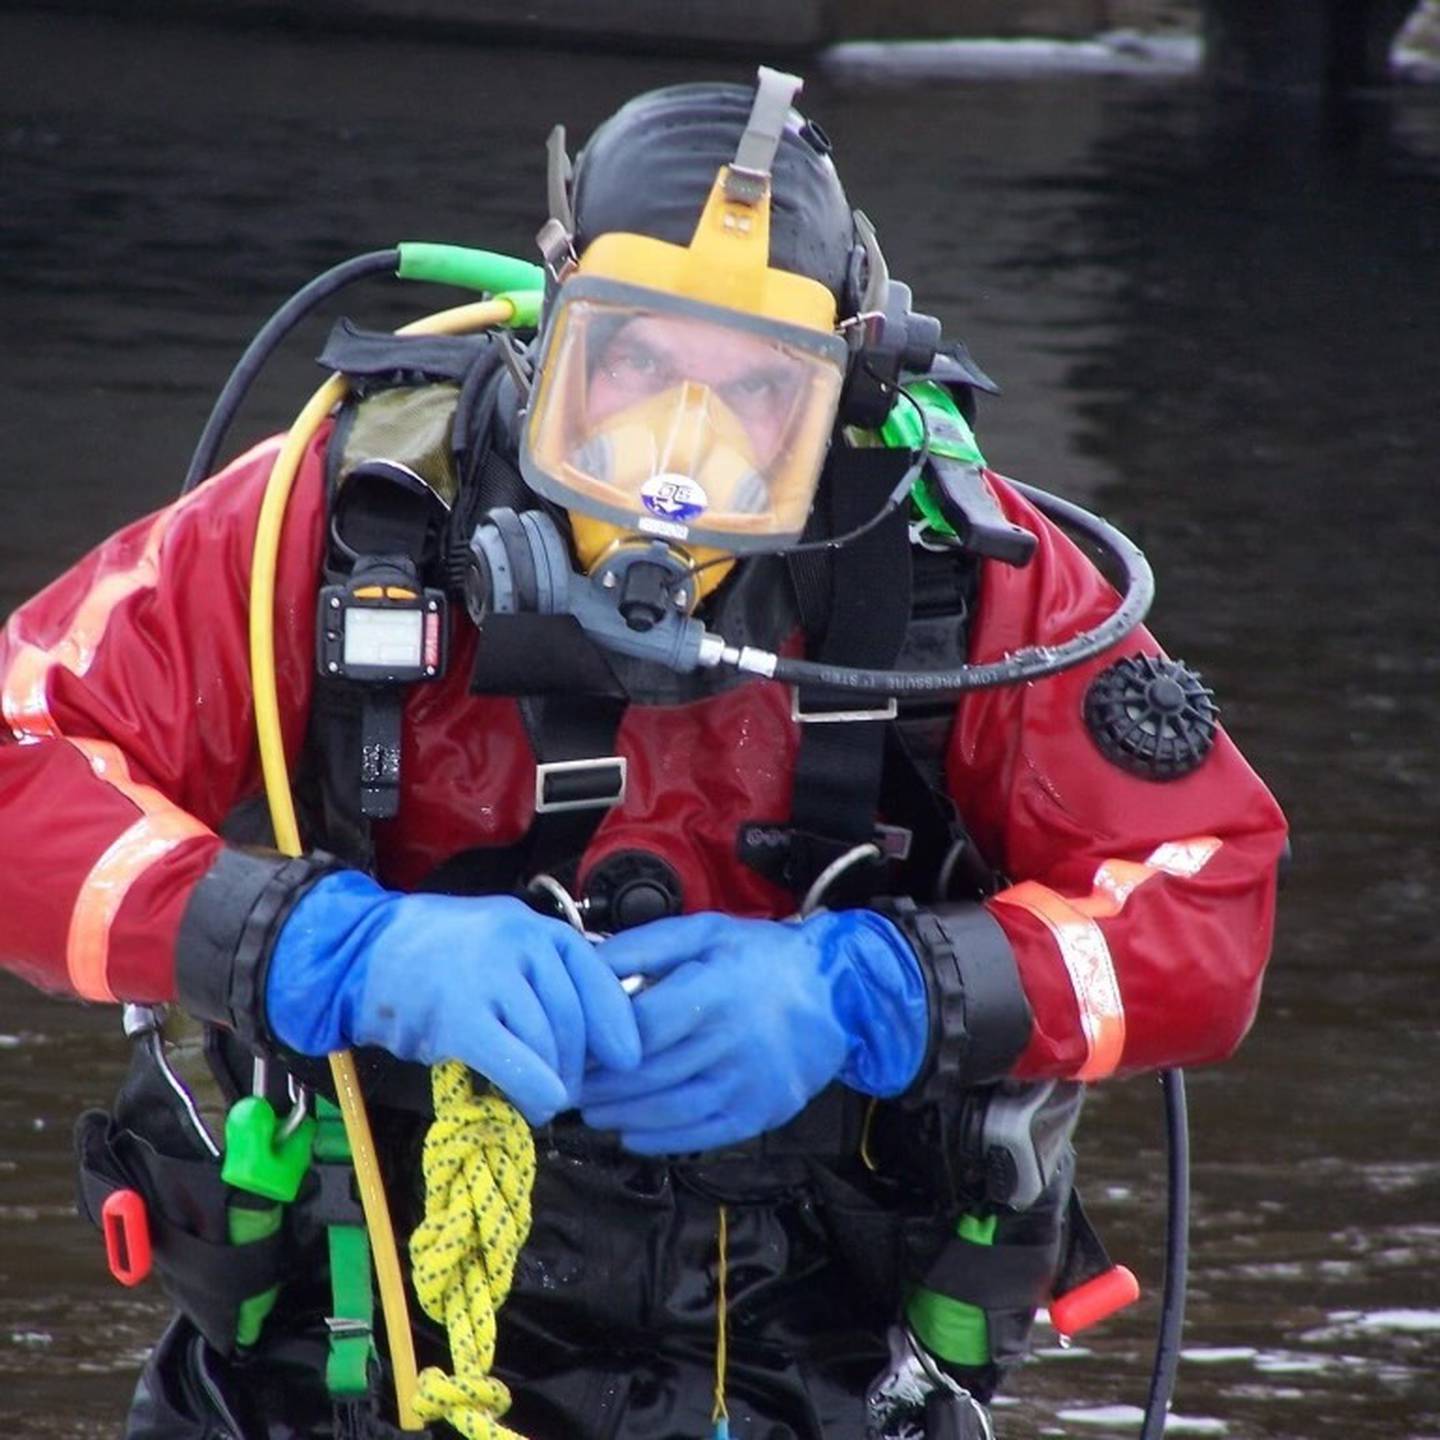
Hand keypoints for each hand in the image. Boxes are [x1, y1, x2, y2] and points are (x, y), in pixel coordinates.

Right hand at [265, 871, 640, 1124]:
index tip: (629, 1057)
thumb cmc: (438, 954)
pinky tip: (538, 1105)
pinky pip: (512, 1059)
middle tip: (573, 1089)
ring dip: (555, 1081)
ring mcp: (487, 976)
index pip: (595, 975)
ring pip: (546, 1039)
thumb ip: (542, 974)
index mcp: (534, 927)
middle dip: (579, 1063)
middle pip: (571, 1015)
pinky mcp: (458, 1015)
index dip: (616, 1022)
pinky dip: (534, 1087)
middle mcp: (518, 942)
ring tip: (547, 1100)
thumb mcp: (501, 943)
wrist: (360, 949)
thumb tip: (593, 1030)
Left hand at [578, 909, 927, 1153]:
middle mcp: (731, 1041)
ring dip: (621, 1115)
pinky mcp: (758, 1112)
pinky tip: (631, 1135)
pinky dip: (660, 1140)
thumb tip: (585, 964)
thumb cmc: (761, 958)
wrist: (837, 993)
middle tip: (565, 1086)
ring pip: (670, 1109)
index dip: (598, 1044)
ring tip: (590, 1111)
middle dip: (599, 1085)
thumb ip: (644, 947)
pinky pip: (701, 1134)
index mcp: (713, 990)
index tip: (570, 1046)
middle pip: (649, 1074)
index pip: (642, 1028)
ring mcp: (747, 1082)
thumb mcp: (705, 932)